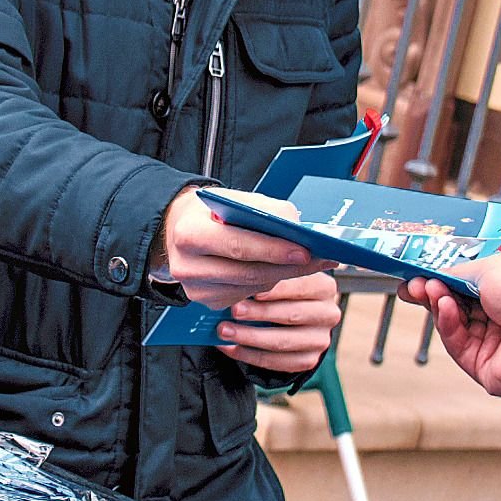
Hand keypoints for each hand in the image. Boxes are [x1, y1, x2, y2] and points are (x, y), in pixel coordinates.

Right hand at [156, 187, 332, 308]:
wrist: (180, 227)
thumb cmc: (211, 210)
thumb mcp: (234, 198)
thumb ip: (264, 210)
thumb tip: (299, 228)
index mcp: (189, 234)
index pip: (238, 246)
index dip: (273, 250)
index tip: (305, 250)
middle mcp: (187, 266)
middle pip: (248, 272)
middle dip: (289, 266)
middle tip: (321, 259)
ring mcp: (196, 290)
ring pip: (252, 287)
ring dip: (285, 276)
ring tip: (312, 263)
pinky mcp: (207, 302)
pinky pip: (247, 295)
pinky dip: (269, 283)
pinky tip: (282, 270)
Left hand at [216, 270, 341, 374]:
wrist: (296, 317)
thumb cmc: (283, 289)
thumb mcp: (283, 276)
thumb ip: (269, 275)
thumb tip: (241, 279)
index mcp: (325, 288)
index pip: (303, 286)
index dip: (277, 289)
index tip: (253, 289)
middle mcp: (329, 314)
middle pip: (292, 315)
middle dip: (259, 313)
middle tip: (233, 310)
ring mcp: (320, 340)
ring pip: (283, 342)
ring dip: (250, 337)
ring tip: (224, 331)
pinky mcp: (308, 361)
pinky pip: (276, 362)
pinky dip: (248, 355)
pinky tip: (229, 347)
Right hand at [399, 256, 500, 398]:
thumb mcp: (489, 268)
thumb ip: (457, 272)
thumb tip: (436, 275)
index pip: (466, 288)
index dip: (441, 281)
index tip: (419, 275)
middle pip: (456, 308)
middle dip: (433, 294)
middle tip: (414, 284)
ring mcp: (493, 345)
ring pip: (452, 327)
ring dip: (439, 306)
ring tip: (431, 290)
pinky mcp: (484, 367)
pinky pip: (457, 345)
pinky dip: (448, 324)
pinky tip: (445, 307)